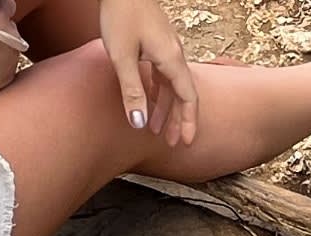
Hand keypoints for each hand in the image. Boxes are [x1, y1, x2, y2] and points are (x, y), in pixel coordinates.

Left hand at [98, 0, 196, 144]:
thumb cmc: (121, 16)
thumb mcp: (122, 57)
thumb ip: (132, 91)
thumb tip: (139, 123)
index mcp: (171, 60)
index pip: (188, 98)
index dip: (189, 121)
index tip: (187, 142)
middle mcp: (174, 55)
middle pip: (183, 94)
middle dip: (180, 120)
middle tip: (174, 142)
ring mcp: (167, 49)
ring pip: (172, 85)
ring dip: (167, 108)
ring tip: (158, 129)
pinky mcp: (157, 44)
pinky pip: (164, 74)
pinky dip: (159, 92)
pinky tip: (150, 102)